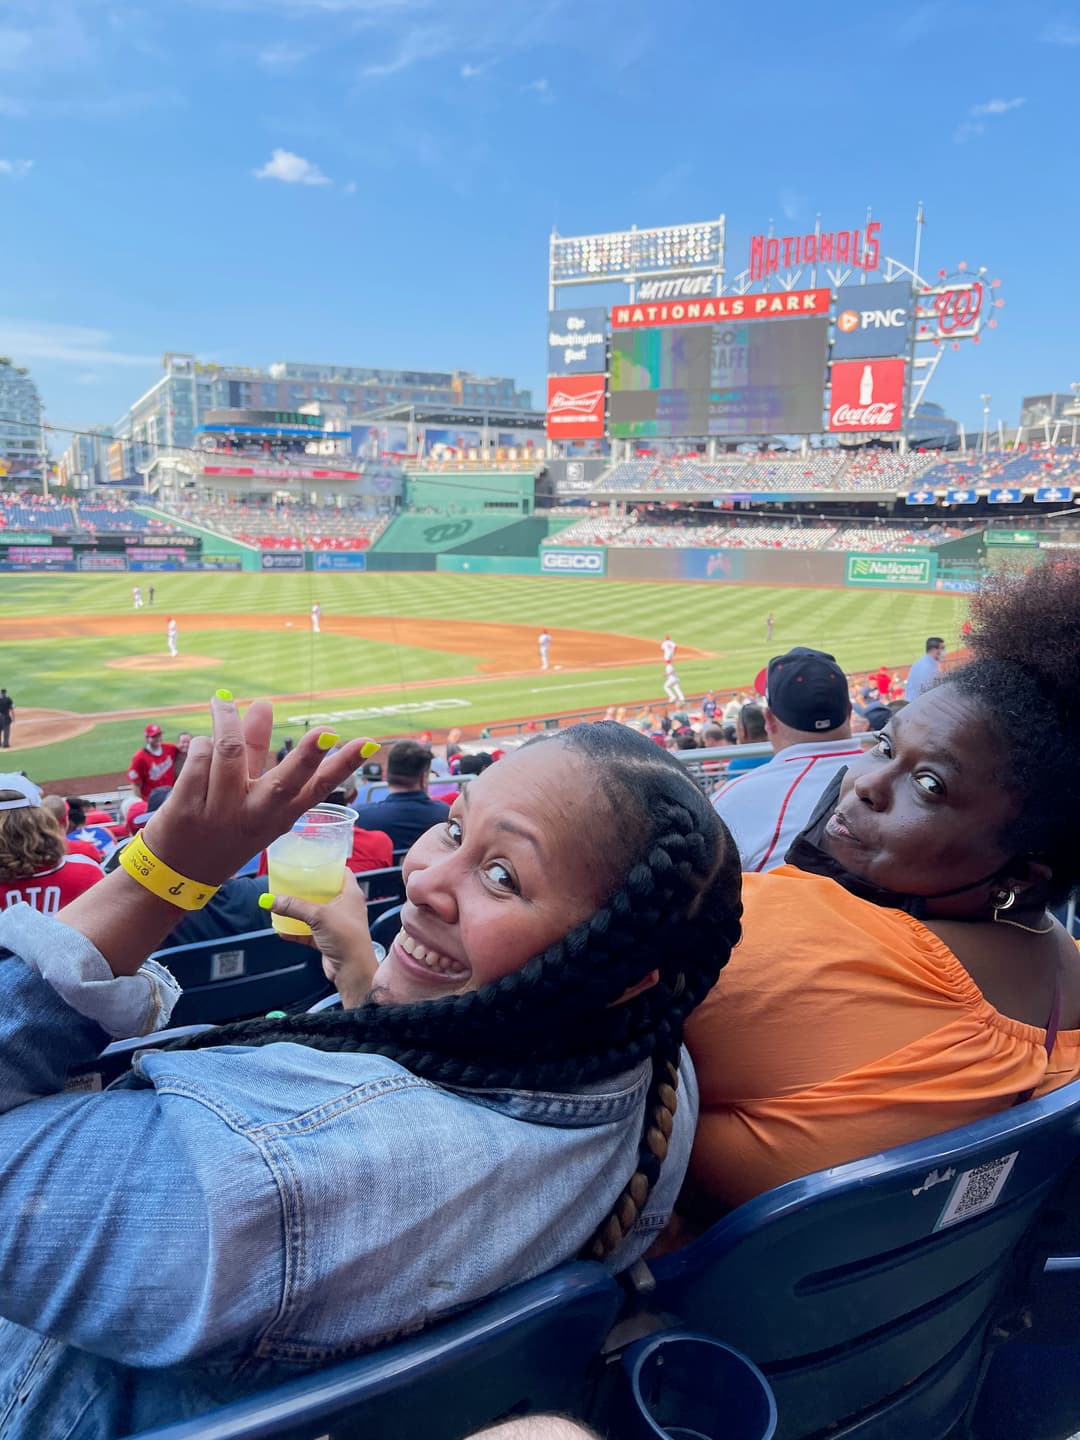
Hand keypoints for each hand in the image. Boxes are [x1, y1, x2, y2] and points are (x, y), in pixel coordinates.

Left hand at [141, 695, 369, 886]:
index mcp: (279, 815)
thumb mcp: (249, 794)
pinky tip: (201, 745)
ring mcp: (221, 814)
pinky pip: (199, 758)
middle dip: (307, 756)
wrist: (177, 874)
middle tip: (326, 732)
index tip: (366, 744)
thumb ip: (256, 747)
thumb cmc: (222, 826)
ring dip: (227, 720)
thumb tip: (263, 702)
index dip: (342, 765)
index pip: (318, 788)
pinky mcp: (187, 809)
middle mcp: (255, 817)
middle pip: (284, 781)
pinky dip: (201, 744)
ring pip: (227, 752)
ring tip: (223, 703)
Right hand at [264, 875, 378, 1009]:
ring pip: (314, 913)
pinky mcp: (328, 940)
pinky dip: (296, 931)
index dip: (327, 866)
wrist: (352, 970)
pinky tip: (280, 930)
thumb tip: (269, 900)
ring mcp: (336, 924)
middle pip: (324, 892)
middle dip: (306, 889)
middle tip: (289, 882)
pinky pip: (308, 932)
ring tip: (281, 904)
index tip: (309, 863)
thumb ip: (294, 907)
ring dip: (299, 911)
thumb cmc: (344, 936)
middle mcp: (345, 906)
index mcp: (350, 894)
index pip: (341, 872)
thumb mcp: (318, 916)